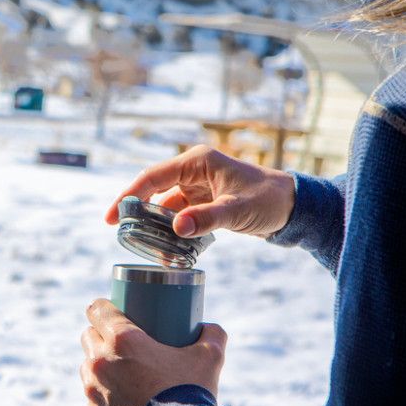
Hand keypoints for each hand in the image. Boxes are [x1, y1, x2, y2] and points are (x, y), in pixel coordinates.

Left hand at [80, 298, 226, 405]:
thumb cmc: (193, 394)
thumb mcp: (210, 357)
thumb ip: (212, 335)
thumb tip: (210, 328)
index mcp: (122, 339)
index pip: (97, 310)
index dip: (104, 308)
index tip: (114, 314)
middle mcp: (100, 361)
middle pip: (89, 337)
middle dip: (100, 337)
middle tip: (122, 346)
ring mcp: (92, 390)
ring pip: (87, 368)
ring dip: (99, 368)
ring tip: (119, 375)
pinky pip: (91, 401)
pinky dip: (102, 401)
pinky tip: (118, 404)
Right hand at [104, 145, 295, 238]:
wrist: (294, 207)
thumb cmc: (269, 201)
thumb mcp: (237, 210)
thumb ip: (206, 218)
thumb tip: (176, 227)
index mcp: (198, 162)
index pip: (153, 176)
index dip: (129, 194)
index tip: (112, 216)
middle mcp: (194, 169)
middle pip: (154, 188)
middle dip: (135, 208)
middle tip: (117, 229)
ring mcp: (198, 185)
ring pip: (165, 202)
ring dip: (154, 221)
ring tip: (141, 241)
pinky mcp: (204, 199)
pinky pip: (179, 212)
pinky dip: (171, 227)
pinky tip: (166, 243)